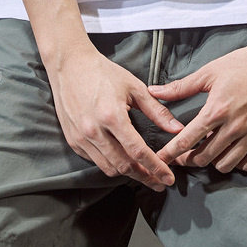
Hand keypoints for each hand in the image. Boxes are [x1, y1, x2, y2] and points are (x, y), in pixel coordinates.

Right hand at [47, 46, 182, 190]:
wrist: (70, 65)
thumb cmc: (103, 72)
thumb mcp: (134, 87)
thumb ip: (156, 111)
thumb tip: (177, 128)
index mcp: (112, 116)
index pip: (138, 151)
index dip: (155, 168)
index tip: (168, 178)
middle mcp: (94, 131)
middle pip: (124, 166)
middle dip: (144, 177)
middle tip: (159, 182)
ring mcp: (81, 138)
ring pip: (108, 168)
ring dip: (127, 173)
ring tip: (143, 173)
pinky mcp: (73, 140)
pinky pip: (94, 160)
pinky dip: (110, 163)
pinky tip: (120, 159)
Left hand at [150, 47, 246, 172]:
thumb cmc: (242, 65)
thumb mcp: (209, 72)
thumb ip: (180, 87)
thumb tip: (154, 91)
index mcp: (216, 110)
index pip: (187, 139)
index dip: (171, 153)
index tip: (160, 160)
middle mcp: (234, 127)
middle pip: (204, 157)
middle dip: (190, 159)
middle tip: (185, 155)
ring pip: (225, 165)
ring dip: (213, 162)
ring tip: (210, 150)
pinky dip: (237, 163)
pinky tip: (231, 152)